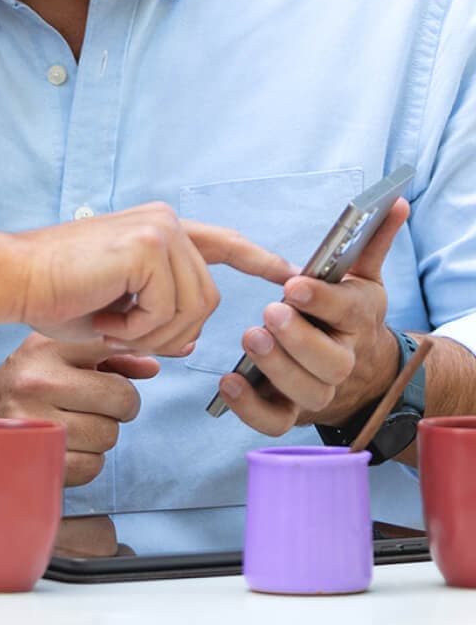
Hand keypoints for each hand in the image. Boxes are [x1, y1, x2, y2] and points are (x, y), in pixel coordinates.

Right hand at [0, 332, 158, 484]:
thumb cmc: (18, 385)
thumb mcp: (53, 354)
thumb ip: (105, 355)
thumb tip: (153, 364)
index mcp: (45, 349)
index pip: (111, 349)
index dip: (123, 369)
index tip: (113, 382)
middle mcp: (37, 381)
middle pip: (122, 399)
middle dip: (118, 409)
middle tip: (97, 410)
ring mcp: (34, 423)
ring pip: (109, 436)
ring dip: (100, 438)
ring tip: (73, 428)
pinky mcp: (34, 459)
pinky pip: (91, 466)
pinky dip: (85, 462)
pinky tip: (63, 449)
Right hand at [20, 203, 294, 352]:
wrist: (14, 279)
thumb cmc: (54, 294)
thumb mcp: (118, 311)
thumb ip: (157, 316)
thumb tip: (187, 343)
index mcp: (159, 229)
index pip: (222, 242)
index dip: (258, 259)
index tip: (290, 273)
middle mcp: (165, 222)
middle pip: (206, 299)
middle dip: (170, 333)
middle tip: (120, 335)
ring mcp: (159, 231)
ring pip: (193, 310)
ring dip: (151, 335)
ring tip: (110, 326)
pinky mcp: (149, 247)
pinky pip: (167, 311)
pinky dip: (137, 331)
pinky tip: (106, 319)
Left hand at [216, 200, 408, 436]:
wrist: (359, 373)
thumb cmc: (347, 315)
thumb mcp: (362, 277)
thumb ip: (371, 241)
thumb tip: (395, 203)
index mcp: (358, 320)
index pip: (346, 311)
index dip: (322, 299)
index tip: (293, 283)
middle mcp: (343, 360)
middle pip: (330, 361)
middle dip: (299, 339)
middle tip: (269, 314)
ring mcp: (319, 389)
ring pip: (307, 391)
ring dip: (277, 368)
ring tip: (249, 339)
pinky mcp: (292, 411)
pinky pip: (275, 421)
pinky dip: (252, 408)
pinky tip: (230, 381)